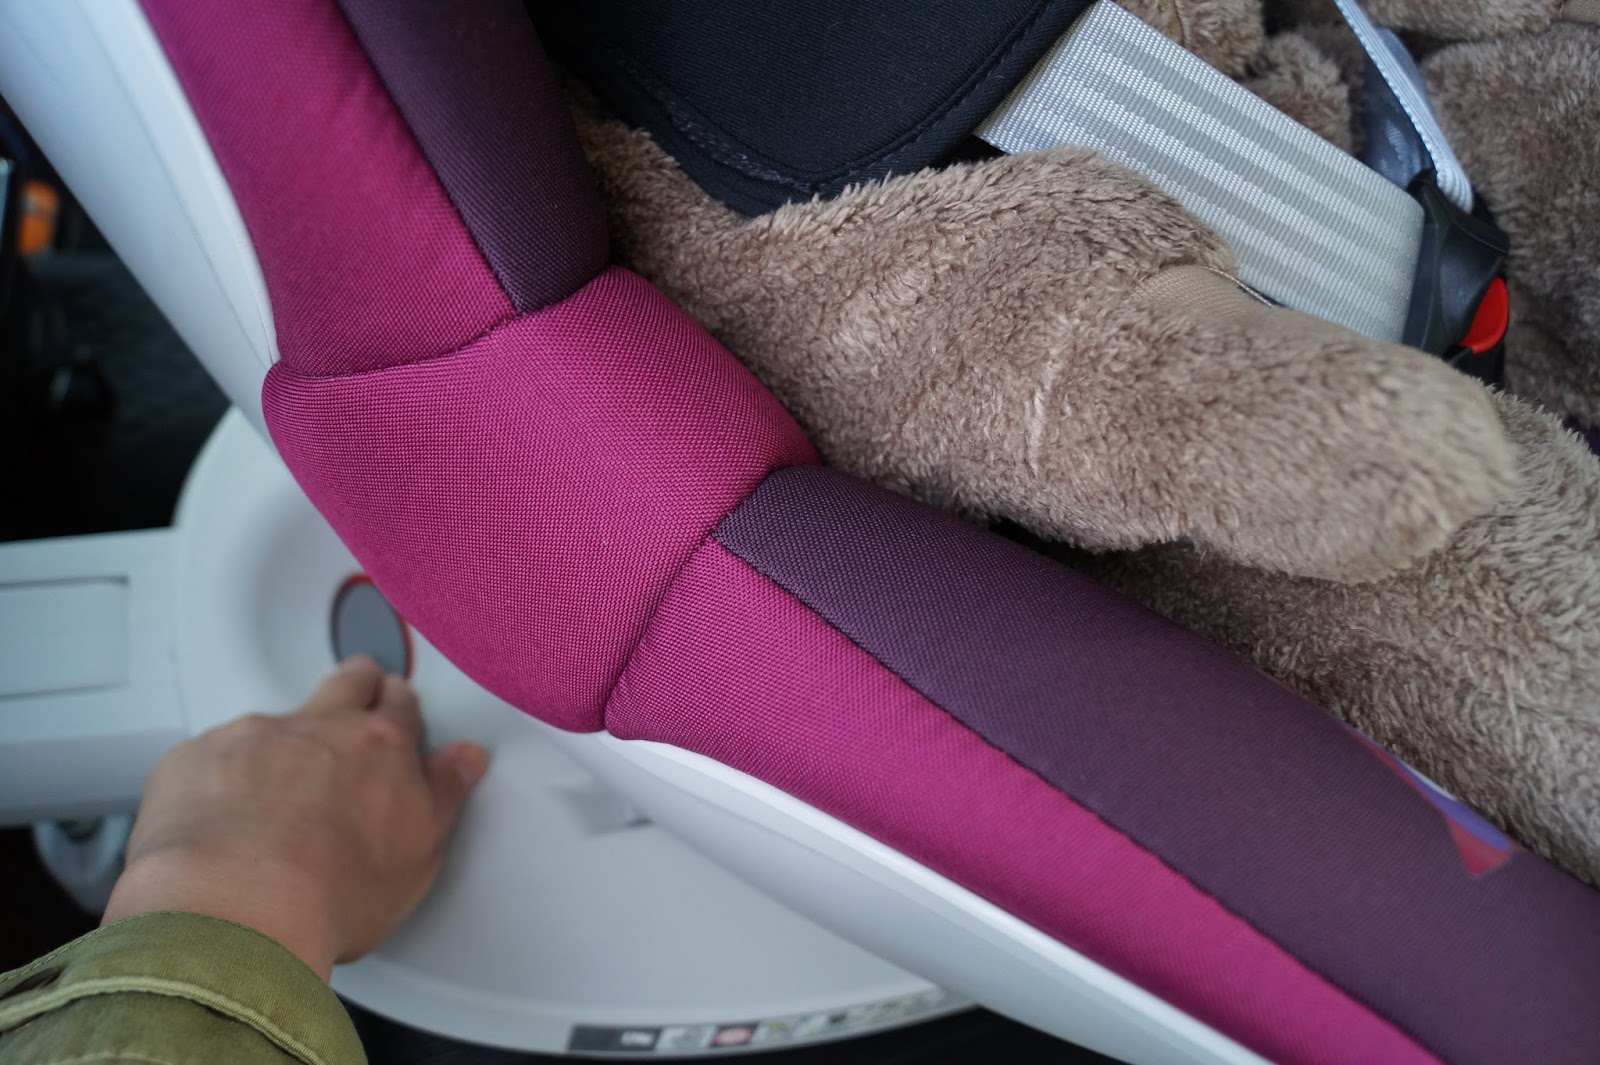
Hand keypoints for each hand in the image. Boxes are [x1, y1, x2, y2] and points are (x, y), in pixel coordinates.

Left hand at [101, 657, 489, 978]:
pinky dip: (221, 776)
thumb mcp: (419, 854)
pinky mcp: (196, 759)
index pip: (400, 703)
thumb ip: (443, 794)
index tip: (396, 714)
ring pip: (277, 719)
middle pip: (345, 682)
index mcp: (381, 745)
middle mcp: (319, 727)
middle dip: (355, 685)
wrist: (237, 910)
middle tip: (353, 702)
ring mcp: (253, 738)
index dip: (399, 706)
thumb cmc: (330, 893)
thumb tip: (463, 758)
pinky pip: (212, 753)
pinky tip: (221, 817)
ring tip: (276, 791)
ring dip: (282, 743)